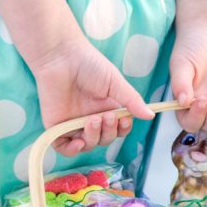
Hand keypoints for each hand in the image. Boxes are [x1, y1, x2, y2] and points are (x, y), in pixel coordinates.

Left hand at [30, 39, 154, 156]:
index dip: (122, 130)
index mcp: (105, 109)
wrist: (61, 56)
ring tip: (93, 119)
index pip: (117, 130)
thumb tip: (151, 116)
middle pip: (104, 139)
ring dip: (93, 137)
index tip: (124, 120)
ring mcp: (72, 123)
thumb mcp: (115, 83)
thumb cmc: (88, 64)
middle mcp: (90, 119)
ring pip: (87, 145)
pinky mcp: (55, 126)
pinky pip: (63, 148)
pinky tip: (78, 143)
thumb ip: (132, 101)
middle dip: (108, 132)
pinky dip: (72, 150)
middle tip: (106, 116)